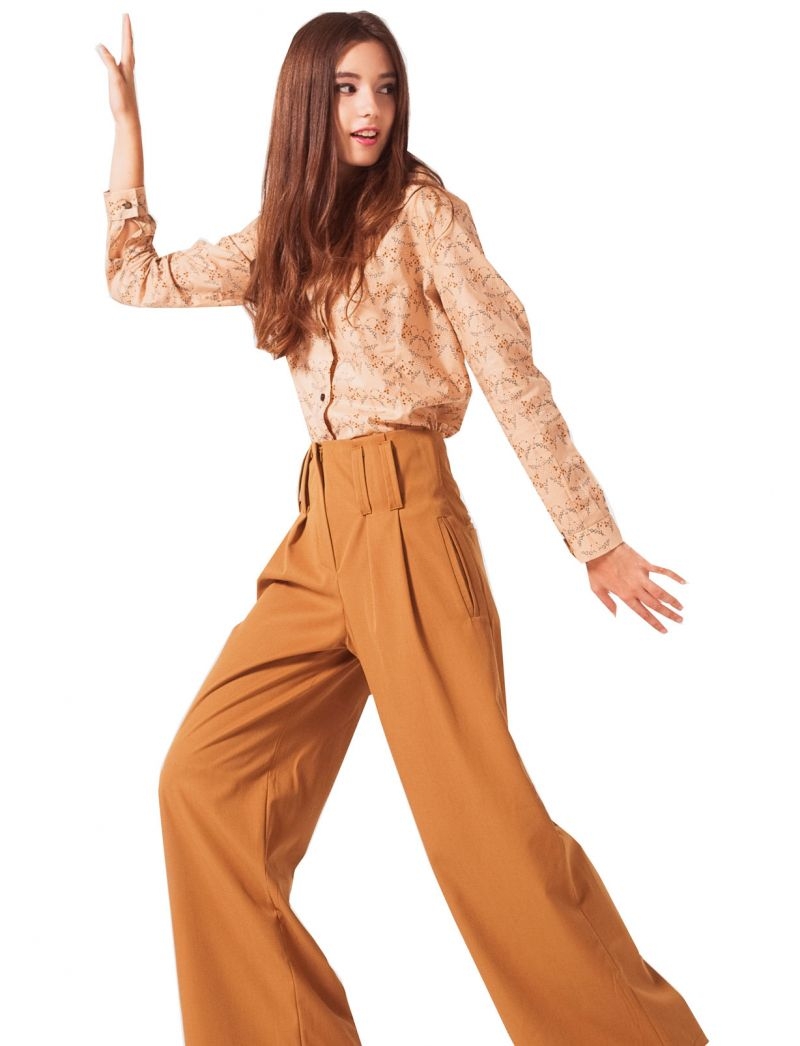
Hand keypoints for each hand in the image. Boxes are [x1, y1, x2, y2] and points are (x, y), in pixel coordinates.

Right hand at [96, 13, 140, 127]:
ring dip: (127, 45)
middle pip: (129, 47)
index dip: (126, 28)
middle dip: (127, 33)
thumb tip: (100, 45)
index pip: (127, 43)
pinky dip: (121, 58)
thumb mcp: (114, 79)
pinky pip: (123, 66)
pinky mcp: (124, 85)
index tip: (126, 14)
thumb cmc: (122, 102)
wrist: (129, 122)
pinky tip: (121, 63)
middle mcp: (129, 70)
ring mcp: (127, 78)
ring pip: (128, 56)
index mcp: (127, 67)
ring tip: (126, 37)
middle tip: (126, 20)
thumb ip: (108, 61)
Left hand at [585, 541, 685, 633]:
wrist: (599, 547)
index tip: (665, 631)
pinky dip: (674, 576)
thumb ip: (608, 603)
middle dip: (669, 614)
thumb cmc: (596, 568)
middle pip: (656, 604)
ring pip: (661, 591)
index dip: (655, 623)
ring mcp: (641, 575)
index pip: (643, 613)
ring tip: (681, 608)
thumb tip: (616, 616)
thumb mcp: (596, 589)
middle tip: (680, 621)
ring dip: (672, 600)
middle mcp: (635, 587)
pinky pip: (662, 571)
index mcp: (625, 595)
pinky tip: (684, 582)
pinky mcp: (645, 563)